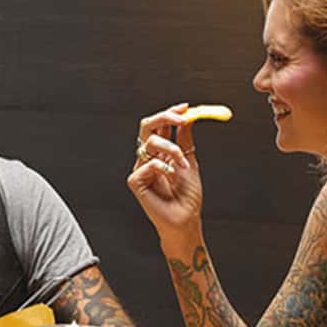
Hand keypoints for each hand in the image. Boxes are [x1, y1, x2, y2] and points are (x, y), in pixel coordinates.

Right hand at [126, 103, 202, 240]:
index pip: (159, 125)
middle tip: (181, 118)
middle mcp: (148, 157)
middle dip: (164, 117)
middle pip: (147, 126)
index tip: (185, 108)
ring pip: (150, 142)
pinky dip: (164, 167)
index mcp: (160, 151)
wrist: (186, 219)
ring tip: (183, 163)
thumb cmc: (187, 196)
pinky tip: (171, 178)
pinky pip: (148, 164)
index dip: (170, 113)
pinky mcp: (136, 181)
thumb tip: (188, 118)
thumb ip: (185, 140)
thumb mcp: (190, 161)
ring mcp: (141, 168)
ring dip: (172, 148)